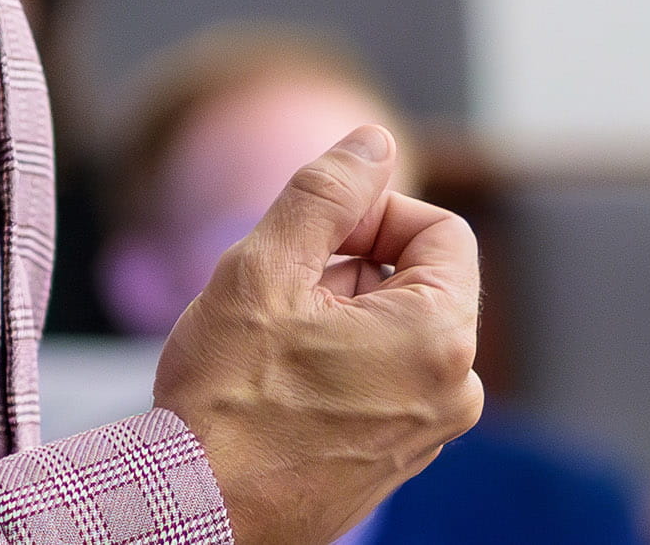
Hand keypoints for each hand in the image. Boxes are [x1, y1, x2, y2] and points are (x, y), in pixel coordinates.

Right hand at [150, 126, 485, 544]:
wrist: (195, 509)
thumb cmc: (227, 397)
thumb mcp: (265, 267)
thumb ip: (327, 191)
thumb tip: (372, 141)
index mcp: (440, 336)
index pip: (441, 229)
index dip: (373, 213)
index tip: (310, 236)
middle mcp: (454, 391)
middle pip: (416, 281)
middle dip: (348, 268)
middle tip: (277, 294)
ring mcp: (427, 435)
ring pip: (393, 333)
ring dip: (336, 318)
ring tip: (271, 345)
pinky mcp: (393, 463)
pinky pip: (382, 384)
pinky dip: (337, 367)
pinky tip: (276, 387)